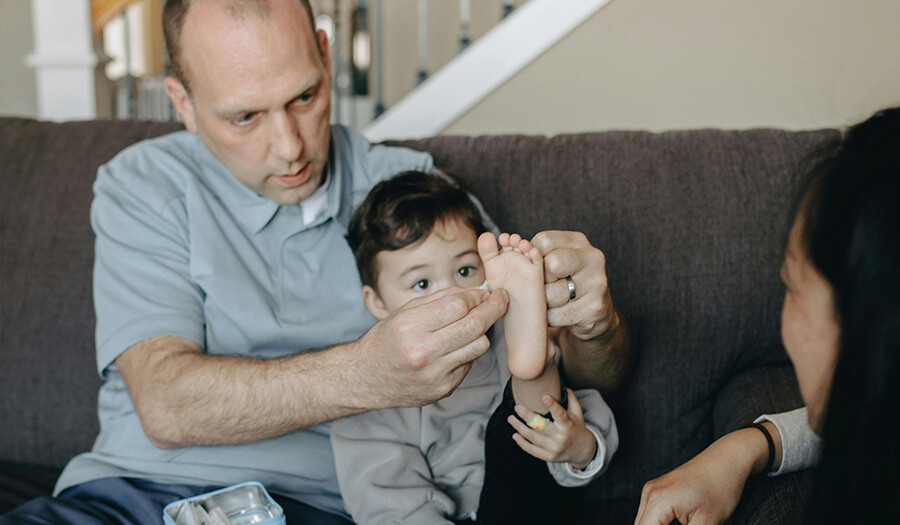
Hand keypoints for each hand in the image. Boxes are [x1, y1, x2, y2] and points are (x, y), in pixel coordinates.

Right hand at [358, 286, 507, 407]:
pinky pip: (470, 364)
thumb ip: (441, 299)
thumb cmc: (387, 340)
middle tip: (501, 300)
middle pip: (475, 325)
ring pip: (479, 346)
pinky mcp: (443, 389)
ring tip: (470, 326)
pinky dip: (468, 352)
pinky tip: (455, 348)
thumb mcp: (405, 312)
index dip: (477, 295)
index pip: (458, 305)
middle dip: (494, 308)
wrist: (366, 378)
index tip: (486, 292)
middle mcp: (422, 352)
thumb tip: (477, 292)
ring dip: (481, 332)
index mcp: (410, 327)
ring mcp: (435, 374)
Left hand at [507, 389, 596, 468]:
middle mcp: (560, 437)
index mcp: (568, 425)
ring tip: (510, 418)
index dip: (552, 405)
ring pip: (532, 437)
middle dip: (527, 416)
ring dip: (519, 427)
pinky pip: (531, 450)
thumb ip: (571, 399)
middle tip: (517, 407)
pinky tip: (515, 434)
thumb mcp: (578, 413)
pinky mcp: (547, 457)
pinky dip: (522, 442)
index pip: (559, 414)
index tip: (543, 396)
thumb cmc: (576, 427)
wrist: (582, 451)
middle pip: (541, 426)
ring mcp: (553, 449)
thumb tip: (562, 385)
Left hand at [530, 231, 616, 339]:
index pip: (544, 241)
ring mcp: (596, 282)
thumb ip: (533, 254)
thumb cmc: (563, 284)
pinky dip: (550, 318)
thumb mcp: (552, 262)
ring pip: (552, 293)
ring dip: (543, 303)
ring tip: (548, 303)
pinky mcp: (595, 308)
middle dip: (539, 280)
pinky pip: (557, 314)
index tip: (532, 269)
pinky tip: (555, 315)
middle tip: (542, 288)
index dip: (531, 257)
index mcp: (578, 241)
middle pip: (550, 263)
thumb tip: (499, 244)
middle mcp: (592, 258)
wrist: (593, 314)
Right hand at [634, 430, 763, 524]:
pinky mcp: (657, 489)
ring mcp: (652, 489)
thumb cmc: (721, 488)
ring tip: (687, 524)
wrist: (727, 460)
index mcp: (658, 501)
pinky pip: (650, 514)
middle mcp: (649, 493)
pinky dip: (658, 524)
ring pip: (643, 522)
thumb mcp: (706, 524)